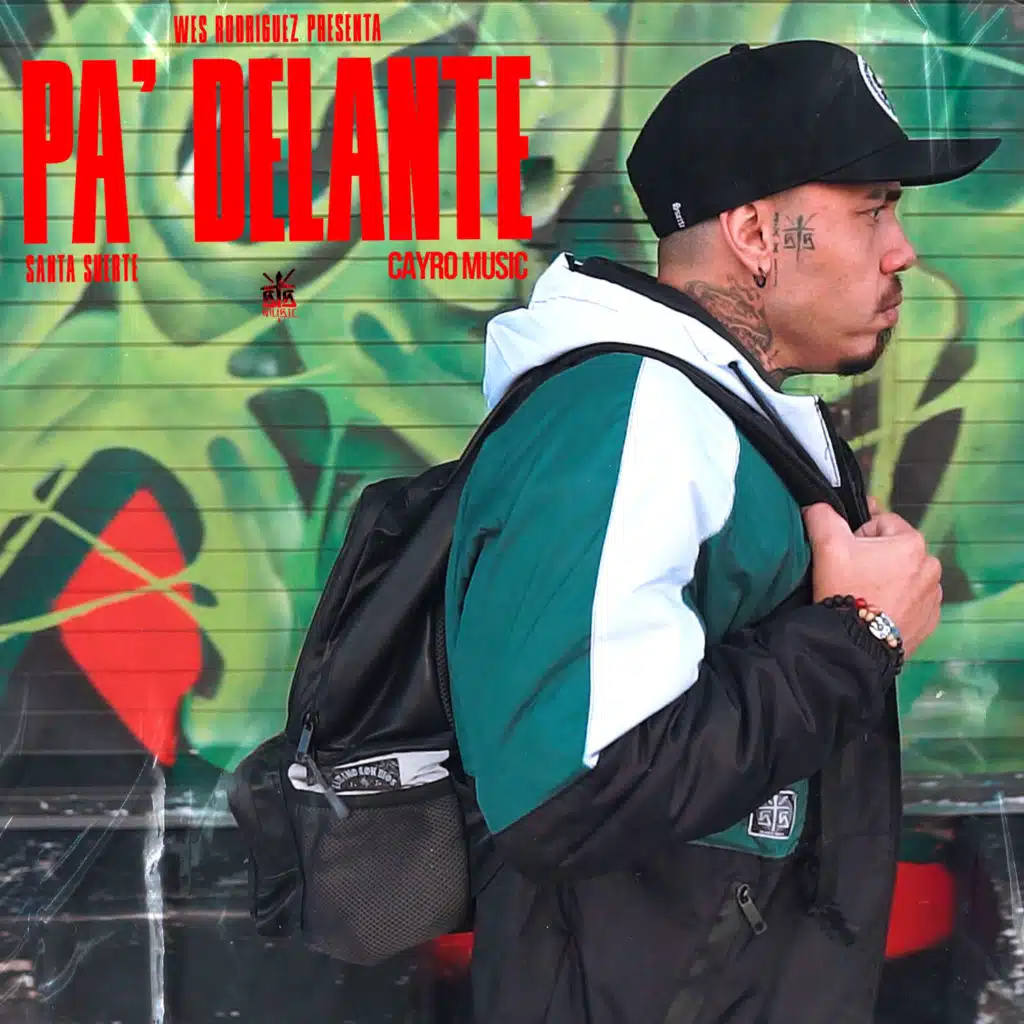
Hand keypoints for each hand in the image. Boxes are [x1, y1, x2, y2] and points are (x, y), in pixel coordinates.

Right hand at [802, 502, 942, 656]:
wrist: (855, 645)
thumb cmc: (846, 593)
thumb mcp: (827, 546)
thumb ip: (822, 516)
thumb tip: (818, 505)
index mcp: (911, 542)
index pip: (880, 523)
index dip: (856, 536)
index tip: (845, 556)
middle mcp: (931, 566)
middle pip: (893, 550)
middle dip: (874, 558)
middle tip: (851, 577)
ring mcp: (933, 595)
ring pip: (903, 575)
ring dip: (887, 580)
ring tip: (864, 596)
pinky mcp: (930, 619)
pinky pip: (911, 601)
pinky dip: (896, 602)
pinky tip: (877, 610)